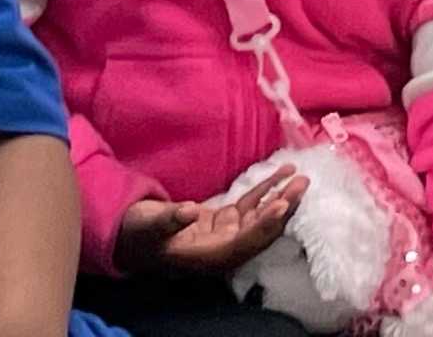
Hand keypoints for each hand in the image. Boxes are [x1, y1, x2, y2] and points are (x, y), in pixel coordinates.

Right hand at [114, 170, 308, 278]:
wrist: (129, 236)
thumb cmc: (137, 234)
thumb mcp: (149, 227)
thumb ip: (169, 220)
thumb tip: (189, 210)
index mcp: (208, 258)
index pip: (244, 243)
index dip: (264, 226)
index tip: (283, 205)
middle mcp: (222, 250)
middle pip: (260, 232)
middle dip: (282, 210)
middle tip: (303, 185)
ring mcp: (224, 235)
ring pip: (259, 218)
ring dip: (279, 198)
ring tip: (299, 177)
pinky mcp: (222, 221)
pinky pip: (249, 207)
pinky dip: (265, 191)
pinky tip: (280, 174)